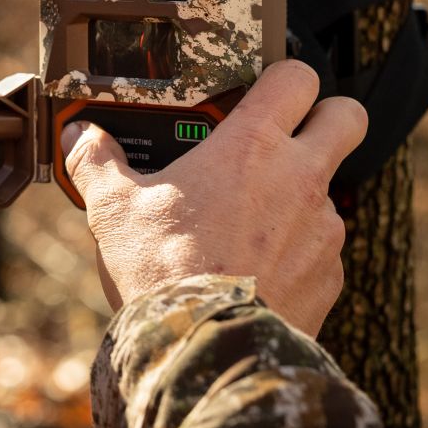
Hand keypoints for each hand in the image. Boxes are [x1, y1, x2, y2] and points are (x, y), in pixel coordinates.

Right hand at [61, 61, 363, 335]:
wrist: (206, 350)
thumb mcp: (115, 209)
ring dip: (300, 194)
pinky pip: (323, 248)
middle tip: (285, 135)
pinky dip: (297, 250)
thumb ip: (97, 163)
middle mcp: (300, 177)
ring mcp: (323, 228)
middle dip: (326, 117)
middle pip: (347, 116)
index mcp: (252, 145)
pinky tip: (256, 268)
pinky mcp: (330, 275)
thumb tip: (79, 138)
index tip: (260, 91)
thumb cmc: (164, 270)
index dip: (282, 77)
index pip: (296, 77)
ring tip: (249, 220)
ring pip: (330, 188)